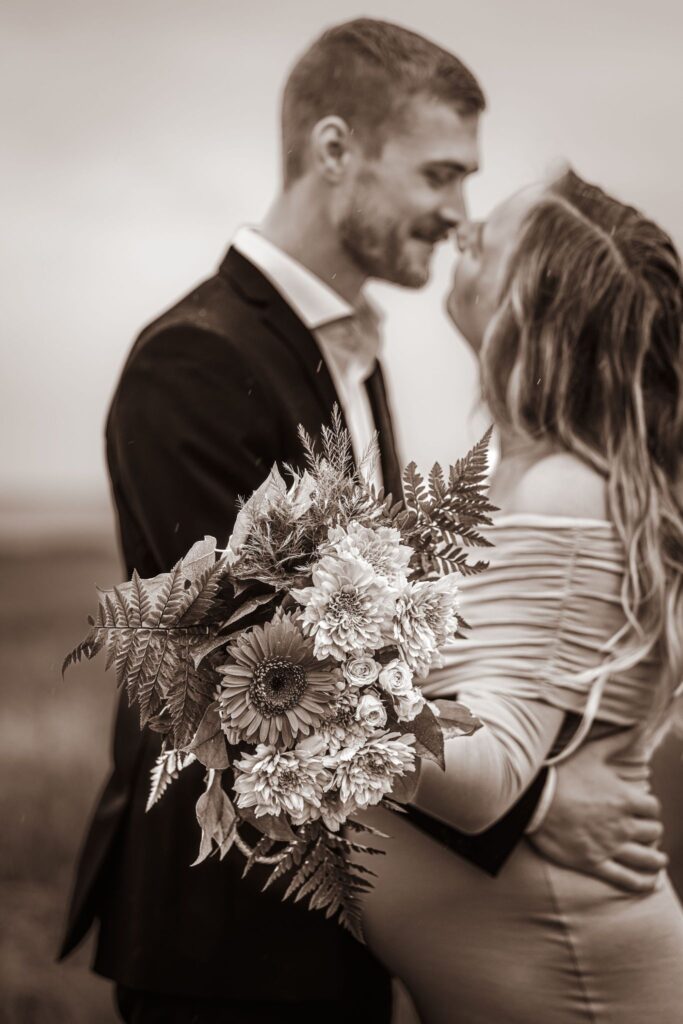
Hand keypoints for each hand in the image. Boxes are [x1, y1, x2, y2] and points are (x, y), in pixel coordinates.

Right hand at [530, 728, 666, 891]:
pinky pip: (626, 878)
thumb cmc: (562, 773)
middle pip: (652, 832)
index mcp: (625, 799)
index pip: (653, 808)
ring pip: (646, 858)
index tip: (645, 809)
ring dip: (656, 860)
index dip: (651, 809)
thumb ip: (618, 740)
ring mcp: (609, 846)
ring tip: (659, 861)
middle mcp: (622, 824)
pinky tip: (650, 883)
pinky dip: (642, 882)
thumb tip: (638, 725)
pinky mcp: (594, 862)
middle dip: (652, 831)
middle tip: (647, 832)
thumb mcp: (592, 752)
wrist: (533, 800)